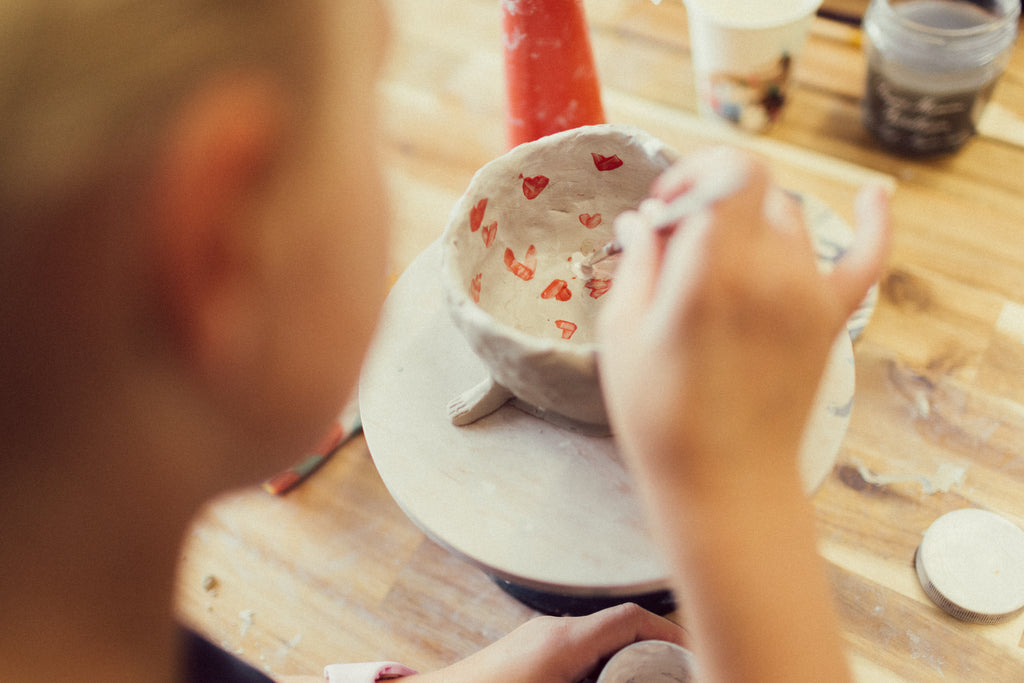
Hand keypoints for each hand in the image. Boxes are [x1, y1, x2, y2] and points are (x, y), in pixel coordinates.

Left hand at [408, 602, 685, 682]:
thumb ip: (604, 681)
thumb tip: (631, 679)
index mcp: (566, 641)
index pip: (631, 618)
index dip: (669, 631)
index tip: (694, 655)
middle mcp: (553, 629)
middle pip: (617, 626)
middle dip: (650, 648)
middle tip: (674, 672)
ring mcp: (536, 635)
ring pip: (595, 638)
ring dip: (621, 657)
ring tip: (641, 679)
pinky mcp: (524, 649)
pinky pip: (573, 648)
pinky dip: (596, 664)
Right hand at [599, 147, 889, 492]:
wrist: (723, 483)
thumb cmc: (659, 415)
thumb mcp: (622, 335)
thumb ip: (638, 264)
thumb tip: (642, 221)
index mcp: (711, 271)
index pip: (728, 172)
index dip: (695, 173)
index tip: (666, 207)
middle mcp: (768, 271)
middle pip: (753, 192)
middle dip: (712, 199)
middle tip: (680, 243)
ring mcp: (806, 294)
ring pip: (789, 218)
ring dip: (752, 222)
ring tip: (720, 260)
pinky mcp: (830, 320)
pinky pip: (866, 258)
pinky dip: (873, 221)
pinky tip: (873, 195)